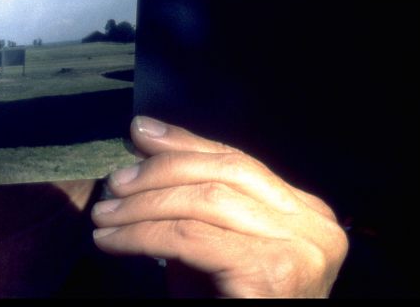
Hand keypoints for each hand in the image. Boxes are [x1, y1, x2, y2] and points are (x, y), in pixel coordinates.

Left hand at [92, 116, 347, 297]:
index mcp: (307, 213)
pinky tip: (111, 240)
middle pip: (226, 173)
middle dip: (161, 170)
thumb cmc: (225, 304)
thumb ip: (189, 198)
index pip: (239, 162)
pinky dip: (142, 235)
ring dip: (143, 205)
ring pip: (205, 201)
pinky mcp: (272, 274)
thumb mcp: (210, 244)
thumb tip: (146, 139)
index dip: (185, 143)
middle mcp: (315, 227)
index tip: (139, 131)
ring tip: (104, 215)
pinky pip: (191, 238)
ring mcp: (301, 249)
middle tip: (114, 182)